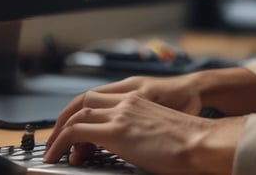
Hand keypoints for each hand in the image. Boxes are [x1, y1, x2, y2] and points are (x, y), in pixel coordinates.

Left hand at [42, 89, 243, 174]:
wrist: (203, 140)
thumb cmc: (192, 140)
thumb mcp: (163, 130)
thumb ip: (145, 133)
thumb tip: (140, 150)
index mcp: (140, 100)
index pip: (101, 99)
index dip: (84, 113)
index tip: (76, 131)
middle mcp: (128, 101)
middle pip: (84, 101)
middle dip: (66, 118)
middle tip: (57, 139)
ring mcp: (122, 114)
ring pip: (77, 114)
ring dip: (60, 131)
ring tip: (52, 151)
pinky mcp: (117, 131)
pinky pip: (76, 132)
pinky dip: (61, 142)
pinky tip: (56, 156)